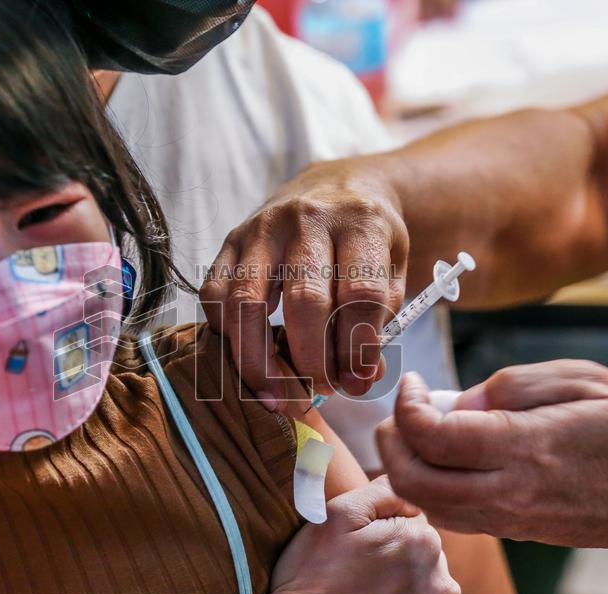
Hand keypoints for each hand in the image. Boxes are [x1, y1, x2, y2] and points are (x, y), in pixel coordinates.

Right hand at [200, 158, 406, 406]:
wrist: (337, 186)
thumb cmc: (367, 239)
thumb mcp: (392, 270)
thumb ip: (380, 323)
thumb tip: (359, 380)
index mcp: (360, 222)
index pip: (360, 294)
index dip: (359, 348)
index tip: (357, 381)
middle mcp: (307, 219)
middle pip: (304, 301)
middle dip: (312, 360)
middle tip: (320, 389)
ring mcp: (261, 227)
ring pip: (247, 302)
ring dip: (261, 362)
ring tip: (280, 393)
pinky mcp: (230, 240)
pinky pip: (214, 295)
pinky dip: (227, 334)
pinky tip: (249, 354)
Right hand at [263, 477, 481, 593]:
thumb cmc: (310, 579)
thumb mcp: (335, 515)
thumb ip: (382, 490)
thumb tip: (407, 479)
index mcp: (422, 542)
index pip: (417, 526)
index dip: (386, 535)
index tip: (363, 552)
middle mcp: (443, 585)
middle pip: (432, 563)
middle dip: (406, 567)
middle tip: (365, 582)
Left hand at [378, 363, 607, 565]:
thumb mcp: (584, 380)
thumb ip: (514, 383)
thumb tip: (459, 399)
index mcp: (526, 447)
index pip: (434, 437)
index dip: (407, 406)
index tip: (413, 384)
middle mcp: (509, 491)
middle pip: (413, 481)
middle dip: (388, 443)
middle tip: (398, 411)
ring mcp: (507, 518)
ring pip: (424, 505)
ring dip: (401, 468)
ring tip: (412, 431)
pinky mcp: (509, 531)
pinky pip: (448, 516)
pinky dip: (425, 489)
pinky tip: (437, 458)